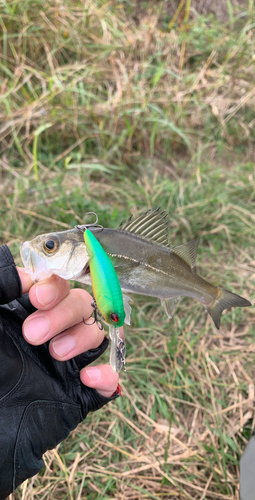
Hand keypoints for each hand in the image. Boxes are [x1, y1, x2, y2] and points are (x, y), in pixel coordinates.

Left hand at [17, 268, 120, 397]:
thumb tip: (26, 275)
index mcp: (27, 315)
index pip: (58, 285)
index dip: (55, 287)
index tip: (36, 299)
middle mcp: (52, 333)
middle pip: (84, 304)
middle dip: (64, 313)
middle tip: (32, 335)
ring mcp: (67, 363)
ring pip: (97, 335)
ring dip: (82, 338)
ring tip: (55, 355)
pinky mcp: (78, 394)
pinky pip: (108, 380)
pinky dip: (106, 375)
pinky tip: (86, 378)